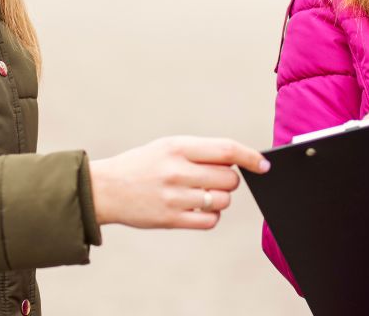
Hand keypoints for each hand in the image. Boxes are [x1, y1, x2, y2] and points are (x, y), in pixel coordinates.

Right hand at [89, 136, 268, 229]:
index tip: (264, 164)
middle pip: (230, 178)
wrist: (104, 189)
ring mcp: (174, 197)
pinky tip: (199, 209)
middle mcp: (177, 171)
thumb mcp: (167, 146)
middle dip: (229, 180)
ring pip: (222, 201)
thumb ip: (200, 151)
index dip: (251, 157)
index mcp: (178, 147)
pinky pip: (210, 221)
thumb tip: (238, 160)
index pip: (226, 150)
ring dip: (220, 199)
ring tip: (203, 193)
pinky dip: (211, 216)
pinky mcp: (170, 219)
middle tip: (214, 179)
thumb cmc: (143, 165)